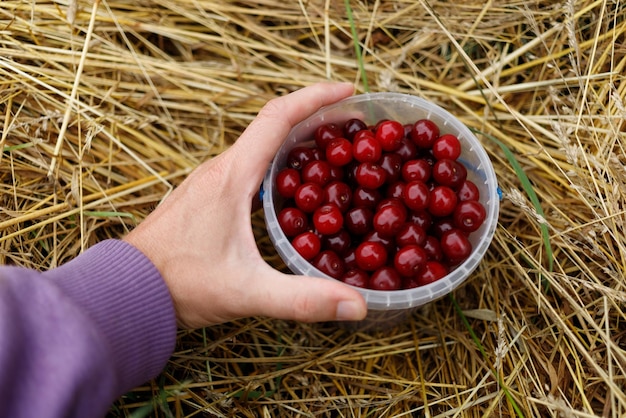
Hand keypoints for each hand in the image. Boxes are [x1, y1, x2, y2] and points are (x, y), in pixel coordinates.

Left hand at [124, 82, 366, 328]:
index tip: (348, 91)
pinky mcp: (206, 198)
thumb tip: (356, 307)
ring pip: (259, 147)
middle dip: (314, 119)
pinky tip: (292, 189)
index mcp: (232, 177)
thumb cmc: (179, 284)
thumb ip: (302, 299)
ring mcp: (210, 182)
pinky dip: (277, 164)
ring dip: (294, 141)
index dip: (316, 98)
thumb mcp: (247, 291)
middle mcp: (220, 170)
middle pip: (272, 126)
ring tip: (331, 154)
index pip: (278, 118)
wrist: (126, 290)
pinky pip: (248, 167)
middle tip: (352, 129)